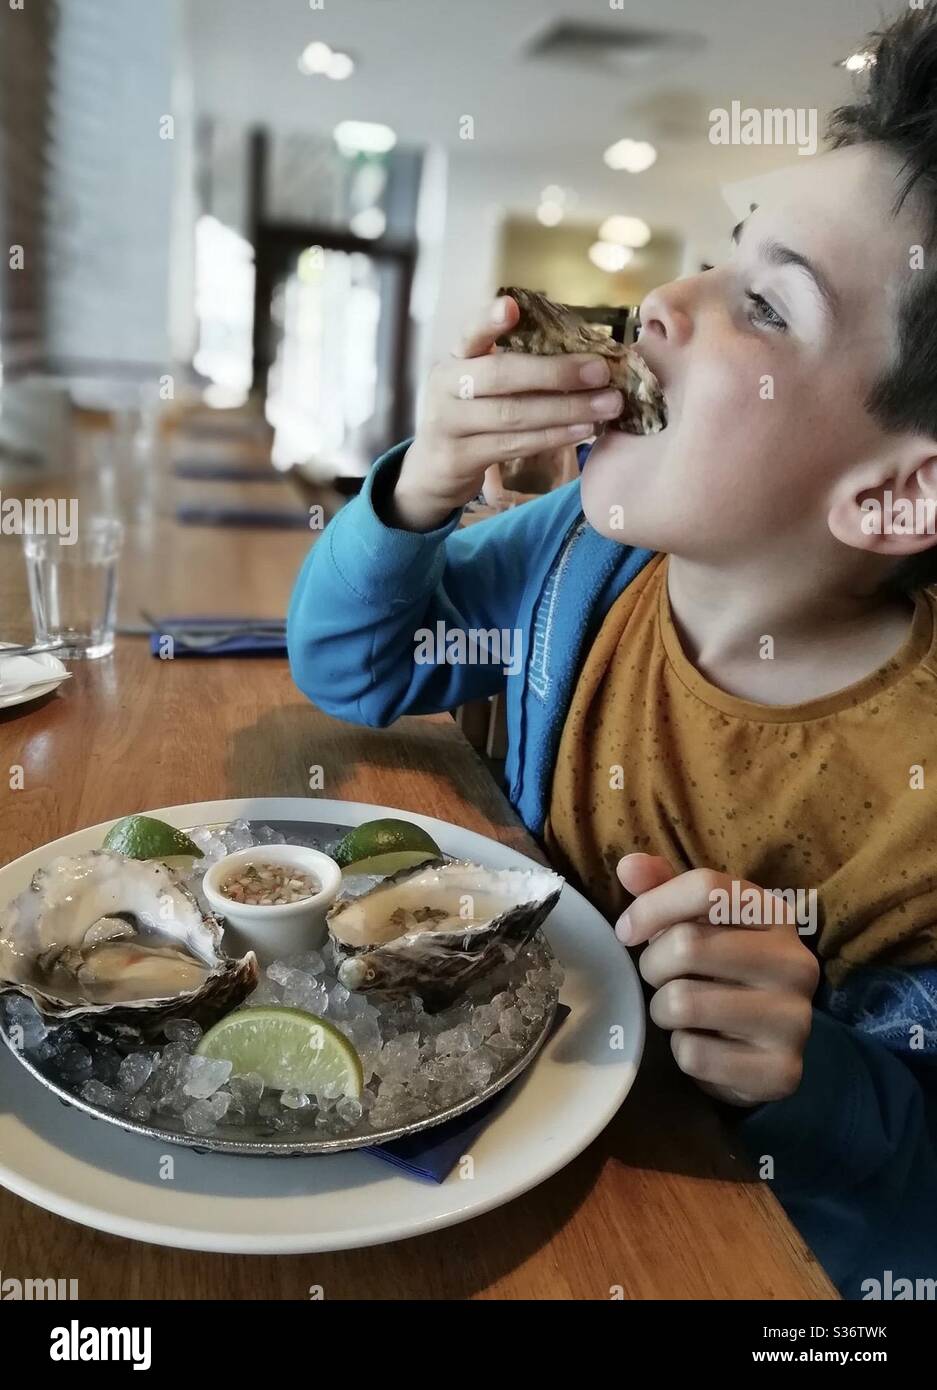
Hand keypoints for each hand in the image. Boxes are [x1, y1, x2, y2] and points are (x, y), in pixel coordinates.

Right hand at [388, 295, 621, 530]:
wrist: (432, 470)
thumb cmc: (472, 417)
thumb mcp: (479, 385)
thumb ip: (513, 365)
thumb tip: (584, 354)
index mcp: (455, 359)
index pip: (470, 333)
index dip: (489, 320)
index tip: (512, 306)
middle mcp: (445, 386)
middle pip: (501, 375)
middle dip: (556, 372)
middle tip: (601, 371)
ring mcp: (448, 424)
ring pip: (512, 414)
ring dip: (566, 409)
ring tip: (607, 405)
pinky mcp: (459, 458)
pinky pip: (513, 445)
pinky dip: (552, 437)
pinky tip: (582, 430)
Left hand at [614, 854, 819, 1106]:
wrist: (763, 1049)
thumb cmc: (721, 972)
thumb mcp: (697, 923)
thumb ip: (663, 889)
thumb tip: (629, 866)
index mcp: (775, 915)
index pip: (705, 887)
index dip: (652, 906)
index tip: (626, 931)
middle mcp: (796, 963)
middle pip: (687, 945)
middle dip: (653, 965)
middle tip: (660, 978)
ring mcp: (794, 1019)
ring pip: (683, 1002)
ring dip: (662, 1010)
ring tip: (680, 1011)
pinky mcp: (781, 1071)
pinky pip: (694, 1055)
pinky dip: (682, 1051)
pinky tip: (704, 1044)